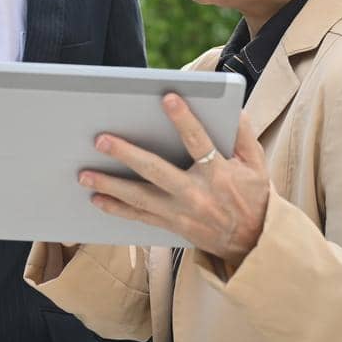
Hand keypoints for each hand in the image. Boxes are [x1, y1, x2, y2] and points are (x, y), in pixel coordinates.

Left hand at [79, 96, 270, 263]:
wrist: (254, 243)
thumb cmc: (254, 196)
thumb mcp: (257, 165)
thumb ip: (243, 135)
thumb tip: (231, 107)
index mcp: (220, 174)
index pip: (199, 142)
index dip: (184, 119)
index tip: (167, 97)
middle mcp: (197, 194)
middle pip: (157, 171)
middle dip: (127, 155)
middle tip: (101, 139)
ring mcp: (182, 213)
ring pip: (140, 198)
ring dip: (110, 185)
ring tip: (84, 174)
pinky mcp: (173, 226)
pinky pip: (140, 217)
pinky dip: (117, 208)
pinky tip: (96, 199)